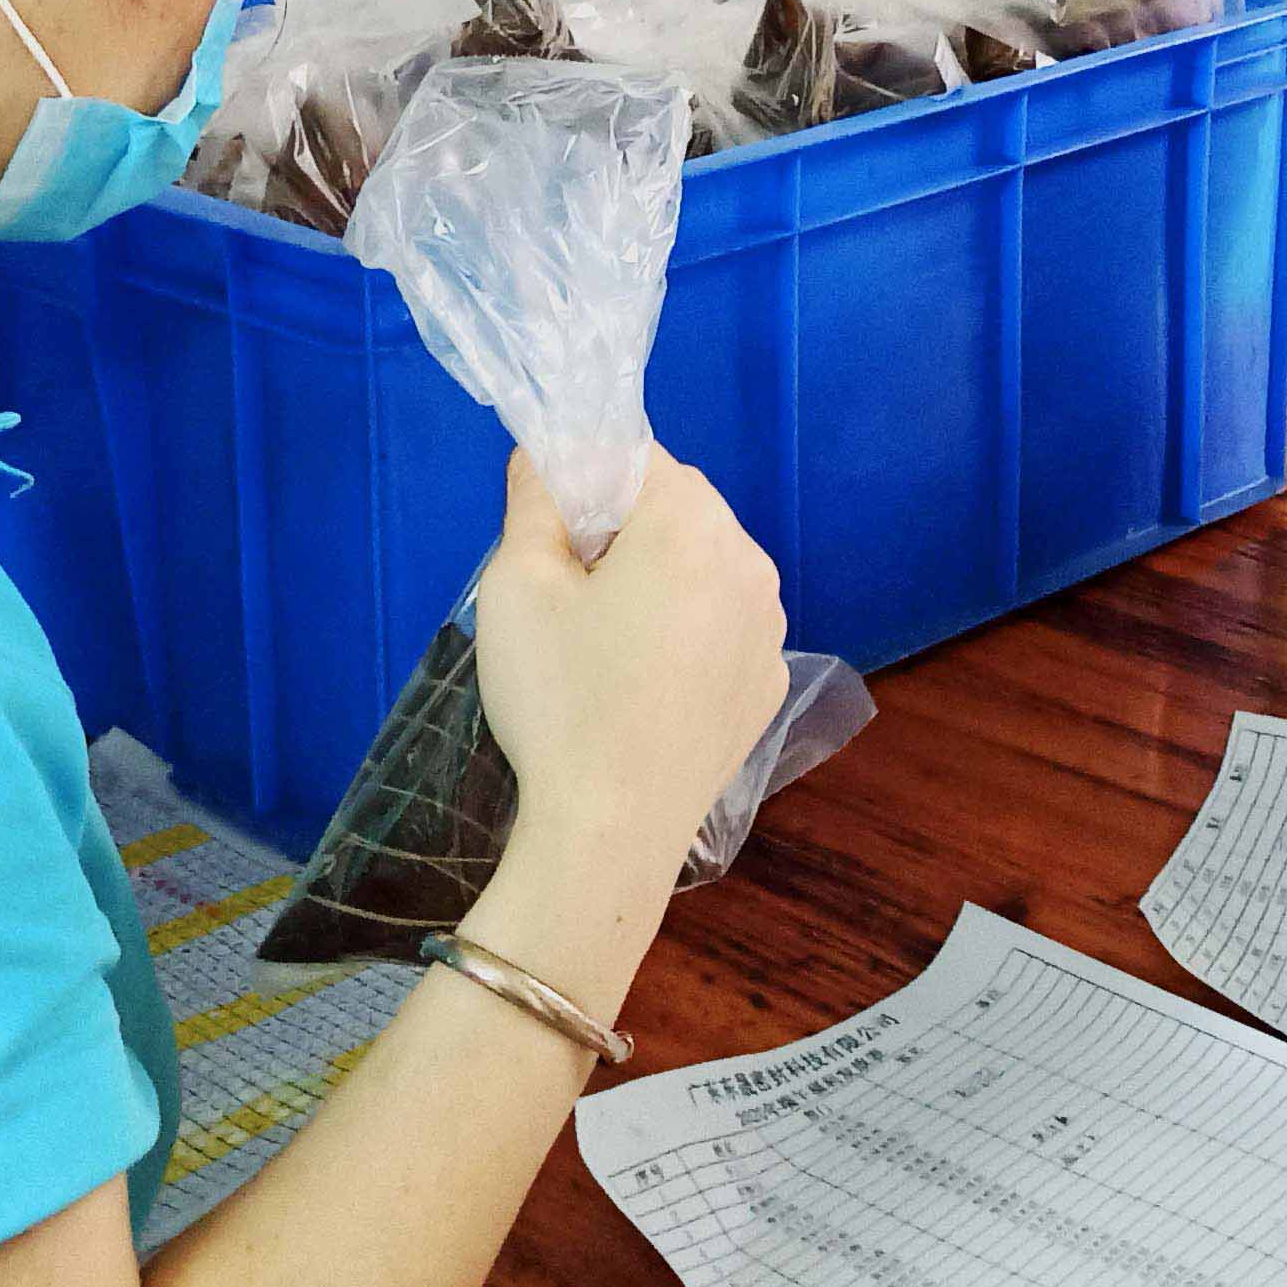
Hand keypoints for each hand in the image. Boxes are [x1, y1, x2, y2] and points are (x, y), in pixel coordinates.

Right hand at [467, 451, 787, 869]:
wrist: (611, 830)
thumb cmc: (560, 697)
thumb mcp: (516, 586)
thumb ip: (533, 502)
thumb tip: (545, 457)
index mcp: (692, 523)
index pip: (635, 456)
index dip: (582, 484)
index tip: (548, 542)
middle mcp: (750, 562)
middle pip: (678, 509)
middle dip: (622, 531)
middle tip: (569, 599)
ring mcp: (769, 628)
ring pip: (705, 568)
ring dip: (659, 581)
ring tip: (604, 649)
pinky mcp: (766, 683)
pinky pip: (723, 627)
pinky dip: (688, 635)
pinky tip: (644, 688)